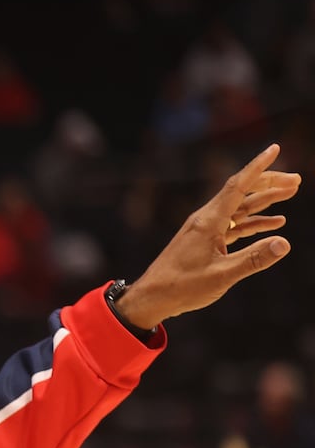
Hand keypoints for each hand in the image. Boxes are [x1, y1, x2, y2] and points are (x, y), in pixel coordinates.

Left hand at [118, 143, 299, 328]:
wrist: (151, 298)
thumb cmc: (182, 287)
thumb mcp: (222, 275)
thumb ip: (254, 259)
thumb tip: (284, 243)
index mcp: (209, 221)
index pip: (237, 186)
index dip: (257, 167)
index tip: (274, 149)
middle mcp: (206, 220)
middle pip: (241, 193)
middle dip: (269, 183)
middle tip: (296, 180)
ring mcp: (205, 230)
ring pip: (239, 208)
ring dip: (264, 201)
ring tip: (290, 193)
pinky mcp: (205, 242)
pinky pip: (233, 225)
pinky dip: (253, 222)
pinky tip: (274, 223)